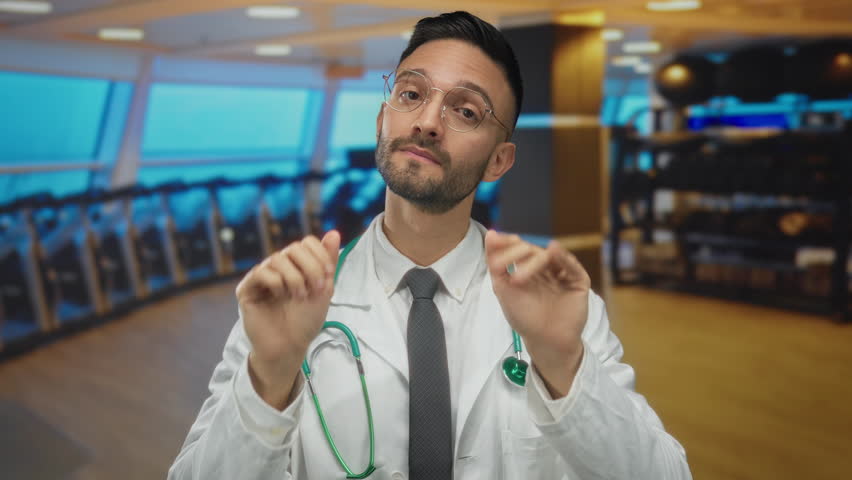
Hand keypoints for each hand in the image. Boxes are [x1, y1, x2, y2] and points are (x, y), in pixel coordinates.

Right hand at [235, 231, 340, 408]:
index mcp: (296, 266)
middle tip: (316, 289)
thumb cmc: (306, 321)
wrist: (290, 346)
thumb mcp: (324, 289)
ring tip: (299, 296)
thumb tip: (333, 232)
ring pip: (278, 258)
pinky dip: (276, 282)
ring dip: (295, 278)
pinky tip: (280, 296)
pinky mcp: (247, 289)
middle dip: (310, 267)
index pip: (306, 243)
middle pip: (294, 247)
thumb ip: (328, 261)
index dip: (320, 255)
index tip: (328, 276)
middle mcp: (278, 268)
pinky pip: (261, 272)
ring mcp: (261, 277)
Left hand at [484, 230, 589, 396]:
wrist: (545, 341)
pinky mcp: (578, 281)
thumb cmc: (524, 317)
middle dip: (517, 255)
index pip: (519, 248)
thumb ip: (496, 262)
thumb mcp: (503, 288)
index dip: (508, 242)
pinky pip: (572, 265)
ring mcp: (563, 274)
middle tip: (503, 266)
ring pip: (550, 256)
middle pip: (533, 251)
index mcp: (528, 269)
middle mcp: (546, 269)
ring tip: (519, 275)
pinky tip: (553, 250)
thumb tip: (490, 234)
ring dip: (534, 260)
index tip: (495, 240)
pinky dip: (563, 257)